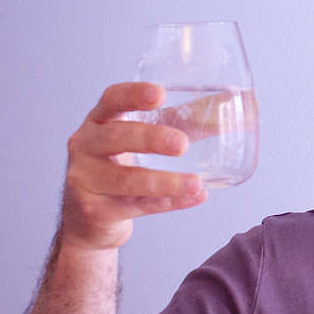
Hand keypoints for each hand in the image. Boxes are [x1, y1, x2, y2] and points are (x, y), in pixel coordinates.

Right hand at [58, 82, 207, 251]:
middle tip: (182, 144)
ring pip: (126, 179)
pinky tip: (195, 197)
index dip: (133, 95)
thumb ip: (183, 120)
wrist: (90, 219)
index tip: (159, 95)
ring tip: (195, 183)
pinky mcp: (95, 211)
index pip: (111, 100)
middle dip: (150, 139)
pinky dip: (169, 202)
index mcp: (98, 121)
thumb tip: (228, 102)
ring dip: (164, 181)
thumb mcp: (144, 138)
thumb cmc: (121, 166)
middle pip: (116, 137)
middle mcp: (85, 146)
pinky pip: (136, 206)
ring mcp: (85, 180)